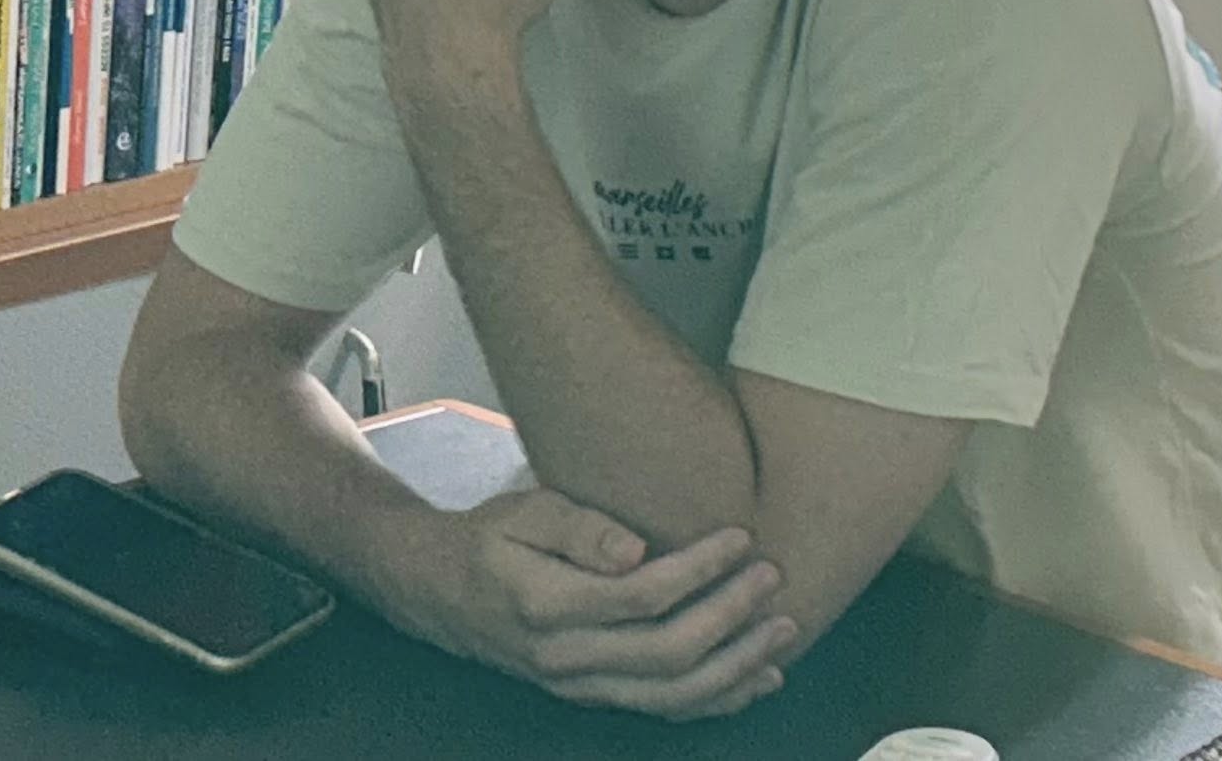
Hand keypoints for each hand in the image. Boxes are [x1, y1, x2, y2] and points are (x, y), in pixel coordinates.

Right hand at [403, 488, 797, 721]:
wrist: (439, 590)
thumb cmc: (488, 538)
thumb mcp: (522, 512)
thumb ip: (579, 528)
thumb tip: (637, 548)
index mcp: (547, 605)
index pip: (643, 596)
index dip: (701, 569)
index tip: (740, 537)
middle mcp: (564, 658)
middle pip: (668, 653)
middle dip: (732, 617)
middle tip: (772, 576)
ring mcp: (577, 686)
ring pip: (672, 696)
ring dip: (736, 667)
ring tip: (782, 630)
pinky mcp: (590, 695)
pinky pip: (661, 710)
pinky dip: (716, 700)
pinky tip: (757, 679)